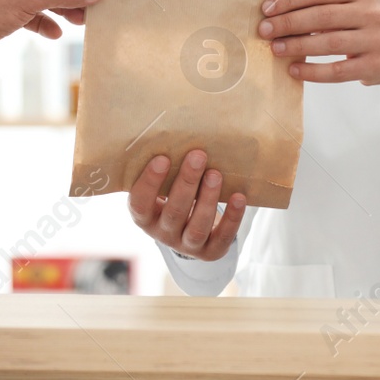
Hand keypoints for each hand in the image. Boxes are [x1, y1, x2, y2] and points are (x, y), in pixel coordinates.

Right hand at [127, 149, 245, 260]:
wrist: (186, 228)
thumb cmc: (170, 194)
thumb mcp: (160, 185)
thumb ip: (161, 167)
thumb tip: (172, 127)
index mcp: (144, 215)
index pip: (140, 202)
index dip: (150, 182)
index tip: (162, 158)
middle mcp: (162, 233)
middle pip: (173, 212)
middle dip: (187, 182)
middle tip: (198, 155)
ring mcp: (186, 245)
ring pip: (197, 227)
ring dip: (207, 199)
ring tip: (216, 174)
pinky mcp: (210, 252)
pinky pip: (222, 238)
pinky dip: (232, 218)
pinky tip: (239, 197)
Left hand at [257, 0, 379, 86]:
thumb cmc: (363, 19)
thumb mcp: (349, 0)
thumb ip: (319, 1)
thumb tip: (274, 9)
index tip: (267, 9)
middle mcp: (371, 12)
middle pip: (321, 16)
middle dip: (288, 23)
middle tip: (265, 30)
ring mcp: (376, 39)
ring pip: (328, 43)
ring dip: (297, 46)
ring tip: (275, 49)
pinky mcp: (375, 65)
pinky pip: (337, 70)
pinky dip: (312, 71)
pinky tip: (294, 70)